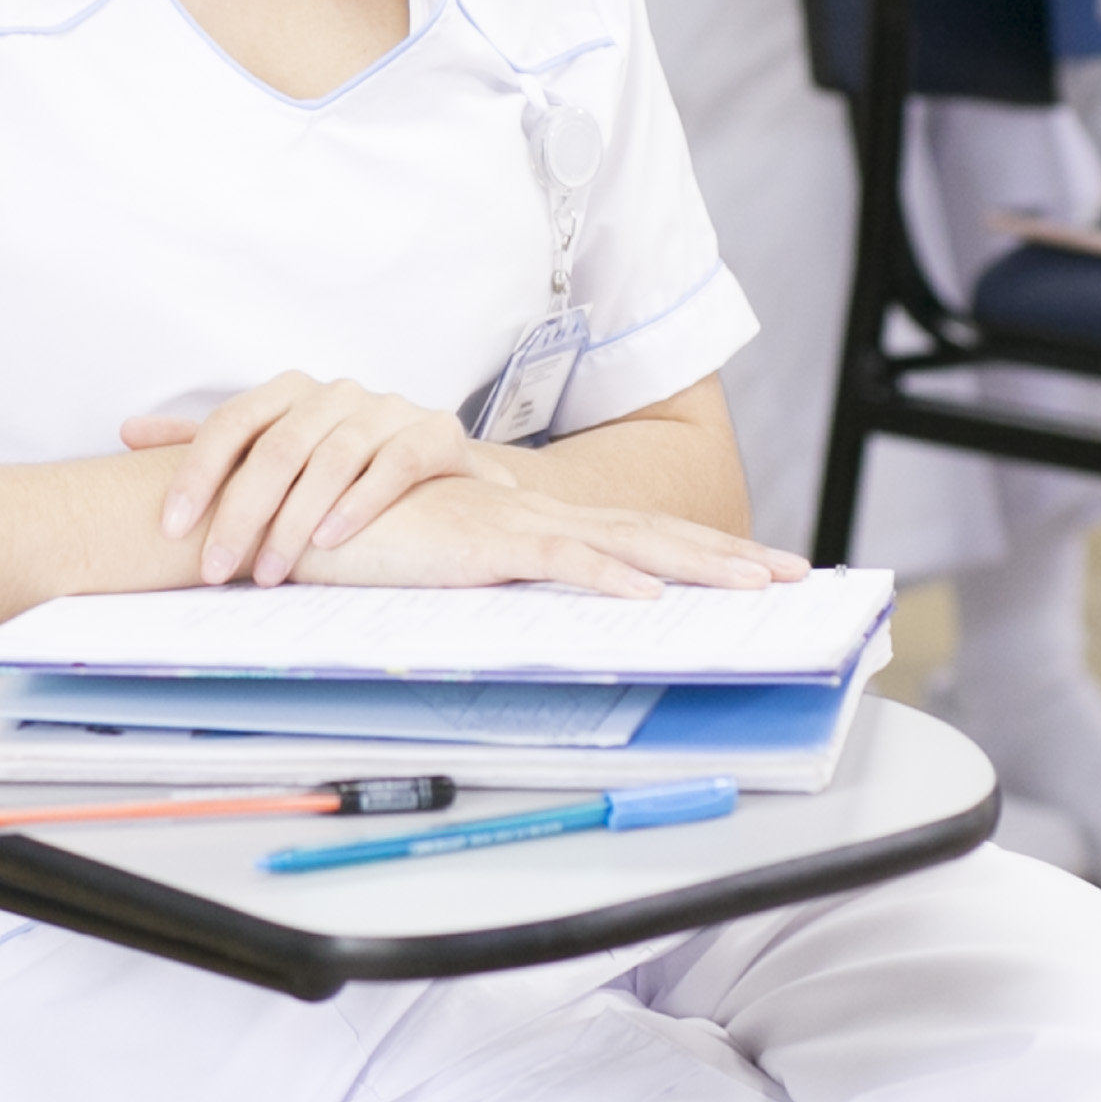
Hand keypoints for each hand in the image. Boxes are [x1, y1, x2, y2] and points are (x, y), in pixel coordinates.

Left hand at [125, 373, 509, 584]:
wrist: (444, 472)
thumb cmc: (345, 465)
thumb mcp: (275, 449)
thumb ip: (210, 443)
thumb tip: (129, 434)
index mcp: (292, 391)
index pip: (233, 421)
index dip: (197, 471)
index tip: (172, 526)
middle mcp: (338, 393)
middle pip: (278, 447)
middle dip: (241, 513)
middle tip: (215, 569)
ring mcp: (389, 409)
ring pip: (332, 458)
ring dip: (295, 521)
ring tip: (270, 573)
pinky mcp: (435, 432)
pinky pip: (395, 465)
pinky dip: (360, 504)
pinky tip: (331, 541)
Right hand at [309, 470, 800, 599]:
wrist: (304, 504)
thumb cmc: (367, 534)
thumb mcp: (445, 555)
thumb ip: (490, 564)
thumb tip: (526, 586)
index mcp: (538, 521)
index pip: (637, 534)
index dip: (699, 548)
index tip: (755, 566)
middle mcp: (540, 515)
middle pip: (655, 531)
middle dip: (729, 553)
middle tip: (796, 573)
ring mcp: (517, 524)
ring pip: (629, 543)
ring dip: (696, 563)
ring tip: (757, 584)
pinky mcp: (483, 542)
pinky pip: (560, 561)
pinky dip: (608, 577)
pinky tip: (651, 598)